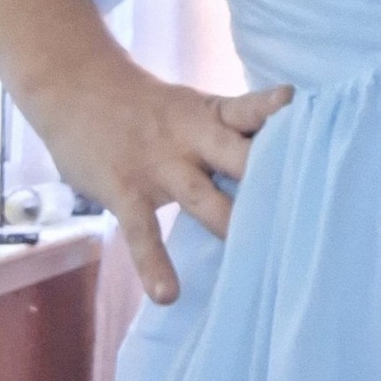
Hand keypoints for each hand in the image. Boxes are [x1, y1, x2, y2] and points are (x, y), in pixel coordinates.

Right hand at [22, 57, 294, 303]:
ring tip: (259, 260)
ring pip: (202, 198)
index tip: (304, 115)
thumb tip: (279, 166)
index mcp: (211, 114)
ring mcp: (158, 165)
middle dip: (271, 179)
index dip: (277, 112)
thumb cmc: (145, 107)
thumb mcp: (191, 108)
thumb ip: (227, 138)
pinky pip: (142, 232)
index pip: (251, 110)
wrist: (73, 85)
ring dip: (229, 224)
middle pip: (238, 156)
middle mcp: (191, 137)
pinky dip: (154, 264)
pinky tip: (168, 294)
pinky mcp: (124, 190)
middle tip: (307, 208)